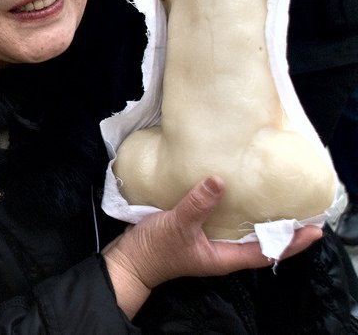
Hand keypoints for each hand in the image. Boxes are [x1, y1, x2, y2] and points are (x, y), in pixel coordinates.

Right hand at [103, 176, 322, 316]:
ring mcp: (208, 243)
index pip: (267, 252)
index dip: (291, 242)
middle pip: (259, 243)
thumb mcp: (178, 224)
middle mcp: (221, 252)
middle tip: (299, 210)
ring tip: (273, 199)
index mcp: (224, 257)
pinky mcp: (195, 232)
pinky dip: (232, 209)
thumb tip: (220, 180)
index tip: (313, 229)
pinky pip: (222, 222)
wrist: (128, 259)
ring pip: (241, 232)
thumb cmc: (155, 250)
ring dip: (258, 219)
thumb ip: (198, 203)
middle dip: (281, 230)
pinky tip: (231, 193)